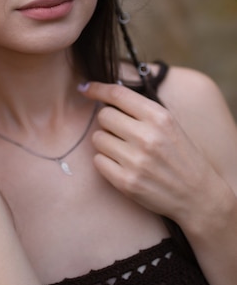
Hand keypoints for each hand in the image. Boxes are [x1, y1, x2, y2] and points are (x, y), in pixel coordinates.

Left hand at [78, 81, 223, 229]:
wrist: (198, 196)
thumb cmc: (181, 156)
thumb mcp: (170, 125)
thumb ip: (141, 110)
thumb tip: (105, 96)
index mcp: (159, 117)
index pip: (118, 94)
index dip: (97, 88)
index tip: (85, 88)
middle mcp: (147, 137)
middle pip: (103, 116)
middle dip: (108, 122)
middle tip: (121, 132)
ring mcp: (136, 161)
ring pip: (97, 138)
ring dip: (106, 142)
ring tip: (124, 150)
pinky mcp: (127, 182)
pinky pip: (98, 161)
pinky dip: (105, 161)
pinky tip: (122, 165)